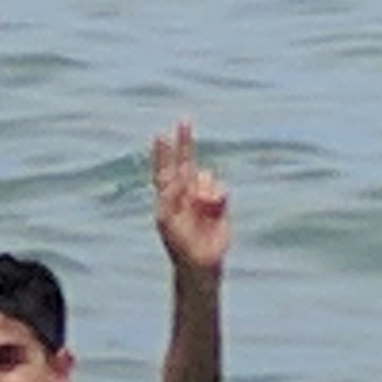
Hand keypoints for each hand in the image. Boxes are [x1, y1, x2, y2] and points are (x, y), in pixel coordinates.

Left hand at [152, 121, 229, 275]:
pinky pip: (220, 188)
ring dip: (203, 188)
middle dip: (185, 141)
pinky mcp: (219, 203)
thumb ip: (170, 196)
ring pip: (205, 176)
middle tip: (184, 121)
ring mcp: (202, 195)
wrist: (200, 259)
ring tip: (201, 208)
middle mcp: (185, 190)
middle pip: (185, 160)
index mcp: (168, 195)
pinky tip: (212, 209)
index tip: (160, 135)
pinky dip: (216, 196)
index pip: (164, 168)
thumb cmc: (178, 242)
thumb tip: (179, 175)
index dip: (162, 153)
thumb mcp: (167, 219)